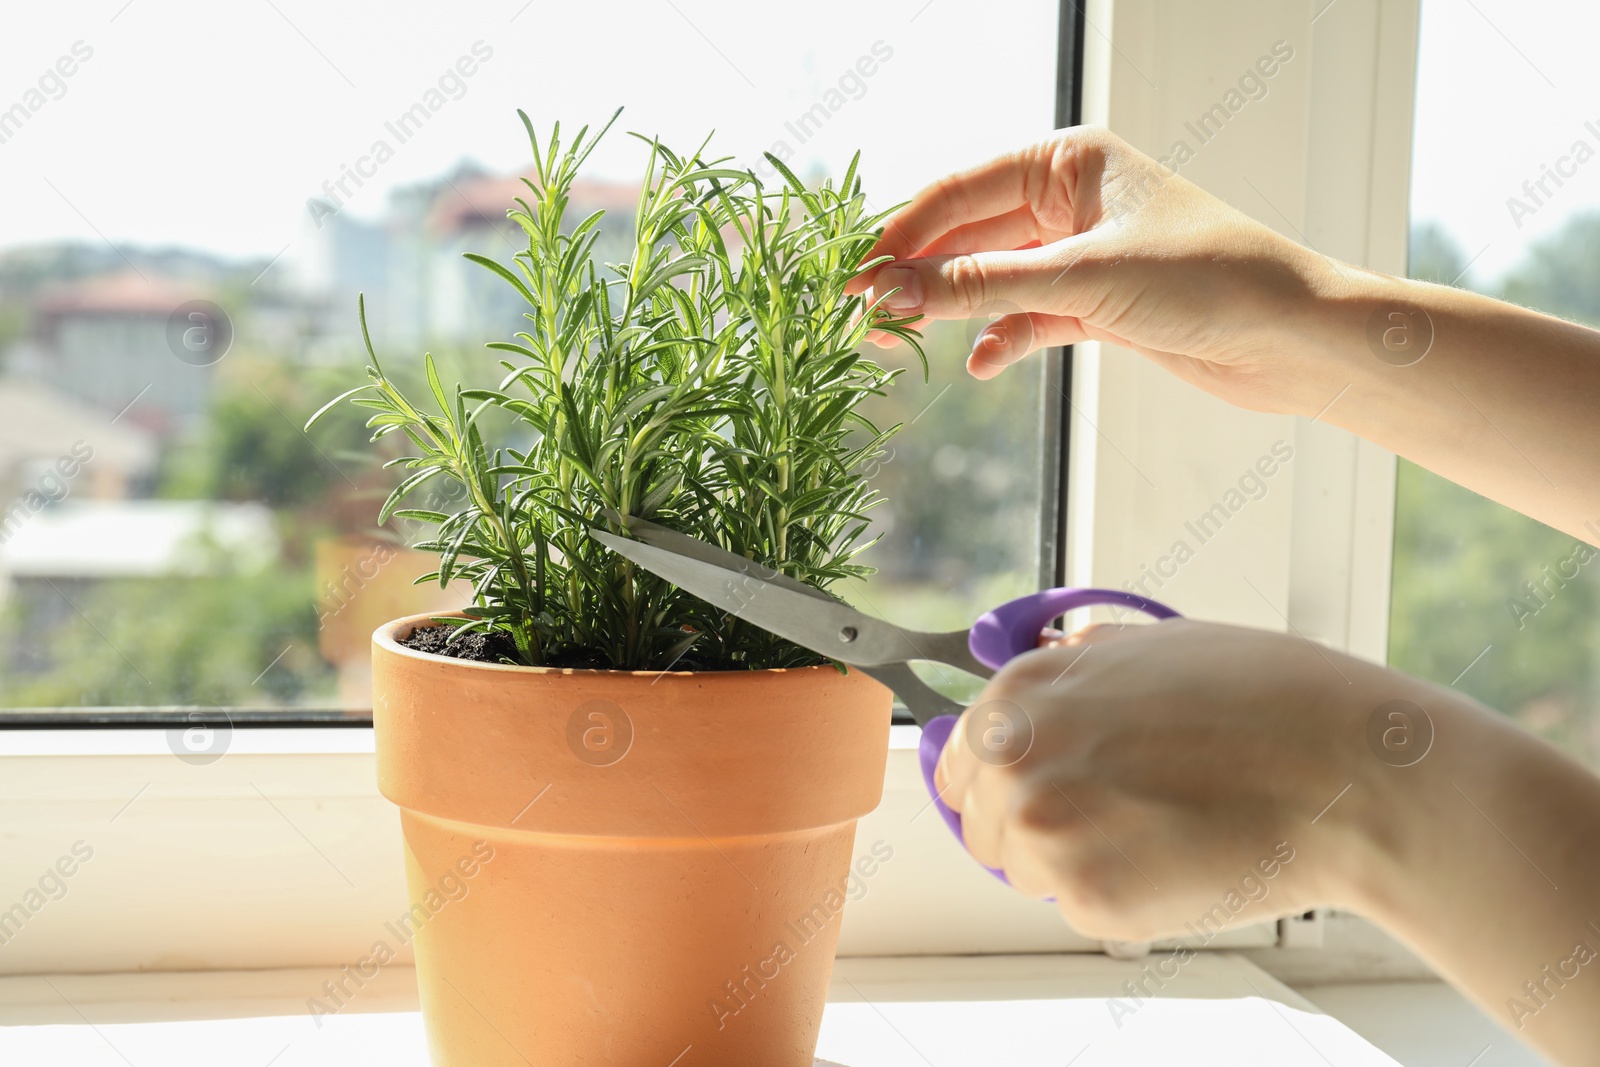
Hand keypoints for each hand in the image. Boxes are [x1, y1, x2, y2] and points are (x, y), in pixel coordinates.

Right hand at [848, 127, 1344, 414]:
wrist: (1292, 339)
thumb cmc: (1205, 278)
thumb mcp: (1080, 277)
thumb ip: (979, 286)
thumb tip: (888, 290)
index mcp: (1069, 161)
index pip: (961, 190)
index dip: (902, 233)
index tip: (852, 274)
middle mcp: (1070, 200)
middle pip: (968, 235)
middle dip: (918, 275)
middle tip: (860, 314)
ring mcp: (1081, 254)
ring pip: (992, 279)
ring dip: (950, 310)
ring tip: (897, 342)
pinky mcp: (1096, 305)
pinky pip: (1025, 317)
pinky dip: (1000, 338)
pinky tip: (979, 363)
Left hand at [932, 618, 1414, 941]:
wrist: (1343, 771)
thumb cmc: (1267, 700)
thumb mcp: (1153, 644)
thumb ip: (1081, 664)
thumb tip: (1054, 669)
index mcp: (1020, 694)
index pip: (960, 763)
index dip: (999, 781)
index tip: (1030, 792)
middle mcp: (1015, 762)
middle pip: (986, 824)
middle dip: (1038, 825)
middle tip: (1118, 814)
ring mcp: (1046, 834)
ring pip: (1031, 872)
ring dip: (1078, 861)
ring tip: (1161, 829)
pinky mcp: (1090, 900)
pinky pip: (1083, 909)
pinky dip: (1124, 896)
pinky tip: (1182, 858)